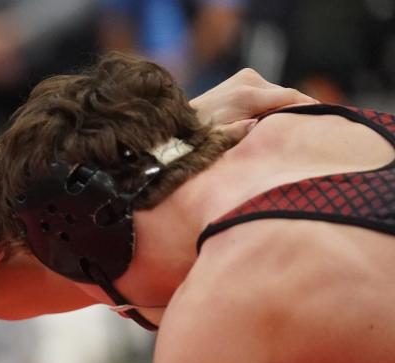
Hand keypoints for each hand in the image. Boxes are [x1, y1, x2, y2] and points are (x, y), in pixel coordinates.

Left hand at [190, 67, 316, 140]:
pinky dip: (275, 102)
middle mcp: (248, 80)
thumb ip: (243, 132)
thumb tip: (260, 125)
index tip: (326, 115)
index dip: (308, 106)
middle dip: (298, 109)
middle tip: (314, 125)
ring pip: (278, 92)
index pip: (288, 97)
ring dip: (284, 106)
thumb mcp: (223, 139)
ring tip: (297, 123)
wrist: (183, 120)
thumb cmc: (202, 137)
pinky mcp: (244, 77)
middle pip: (285, 95)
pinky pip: (269, 90)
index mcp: (247, 95)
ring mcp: (246, 76)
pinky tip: (280, 115)